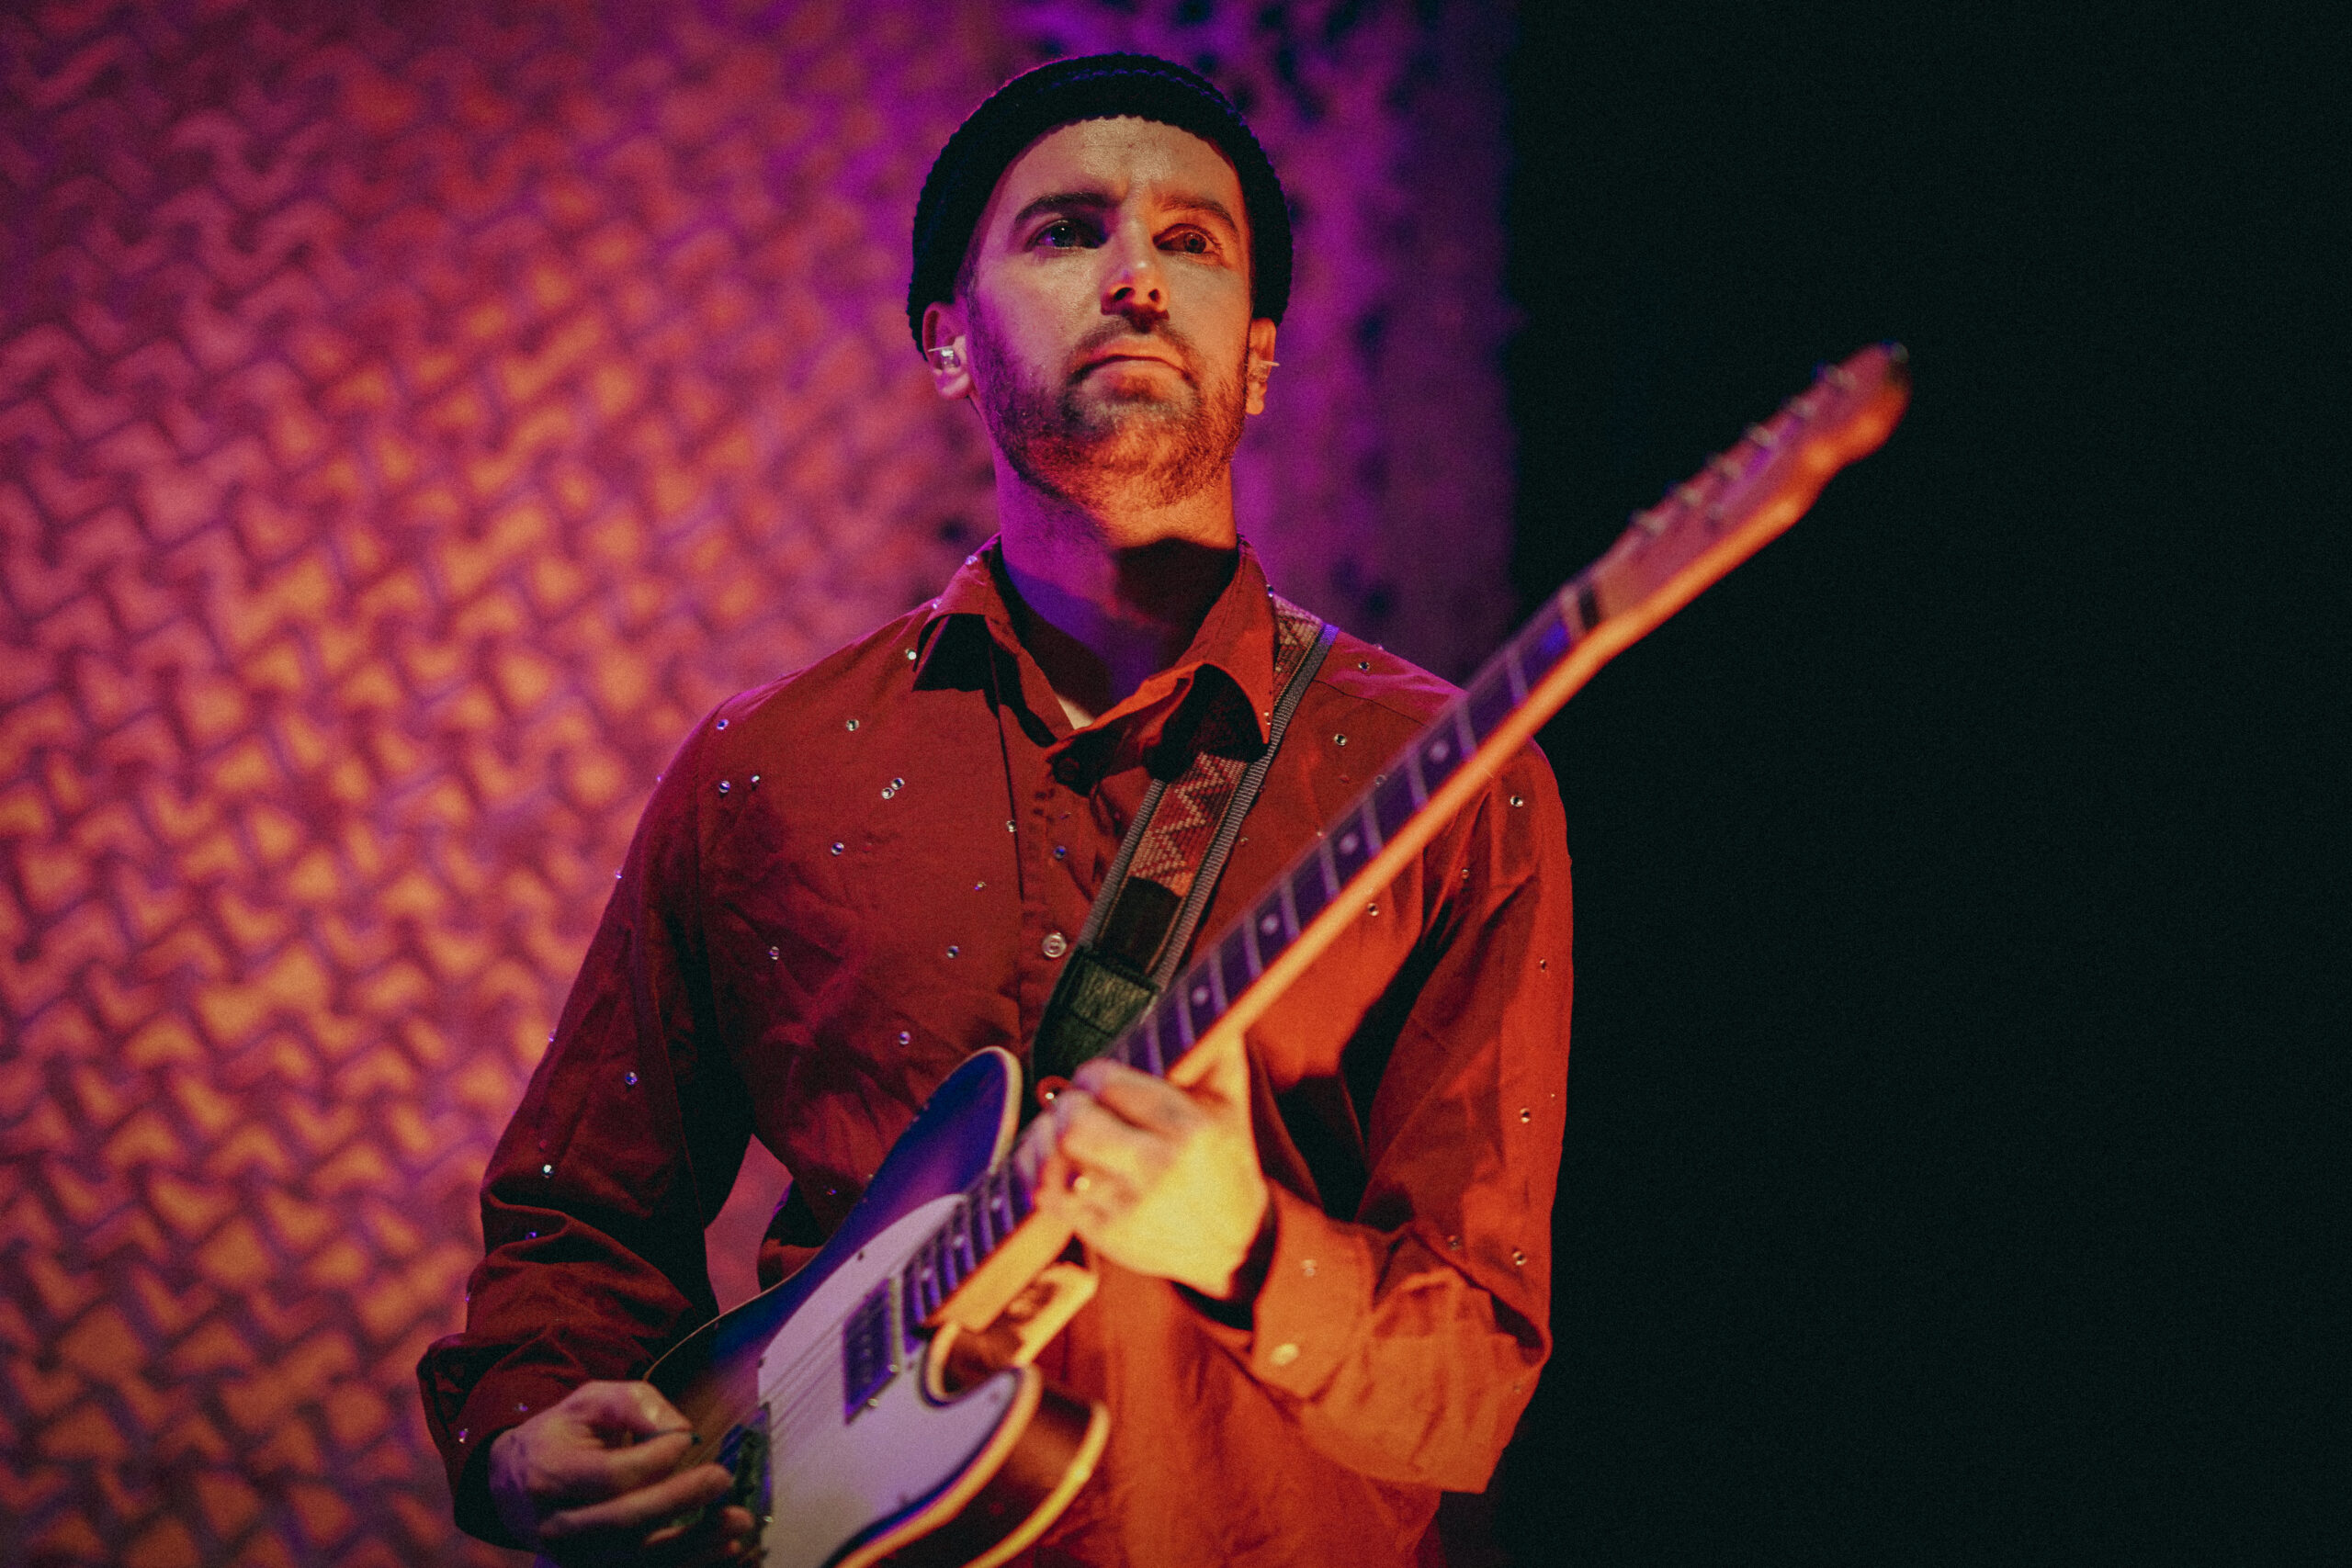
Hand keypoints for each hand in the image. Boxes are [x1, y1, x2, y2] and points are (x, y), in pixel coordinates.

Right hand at [486, 1380, 752, 1564]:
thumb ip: (632, 1404)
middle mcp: (556, 1524)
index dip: (655, 1459)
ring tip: (737, 1523)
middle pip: (626, 1522)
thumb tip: (679, 1429)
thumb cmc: (561, 1436)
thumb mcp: (588, 1402)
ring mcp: (571, 1557)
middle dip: (680, 1500)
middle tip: (722, 1478)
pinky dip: (688, 1563)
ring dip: (695, 1544)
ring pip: (637, 1558)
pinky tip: (724, 1550)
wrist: (512, 1485)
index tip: (686, 1439)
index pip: (611, 1476)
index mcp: (550, 1474)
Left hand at [1034, 1031, 1269, 1299]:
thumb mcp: (1231, 1104)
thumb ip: (1216, 1048)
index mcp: (1189, 1129)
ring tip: (1061, 1129)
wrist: (1234, 1244)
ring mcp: (1126, 1206)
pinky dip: (1036, 1168)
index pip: (1109, 1083)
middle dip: (1067, 1105)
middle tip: (1077, 1105)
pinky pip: (1044, 1194)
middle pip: (1074, 1125)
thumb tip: (1209, 995)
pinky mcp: (1103, 1234)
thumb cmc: (1224, 1162)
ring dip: (1046, 1136)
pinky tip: (1051, 1157)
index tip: (1099, 1080)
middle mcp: (1157, 1169)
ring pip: (1053, 1159)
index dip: (1094, 1074)